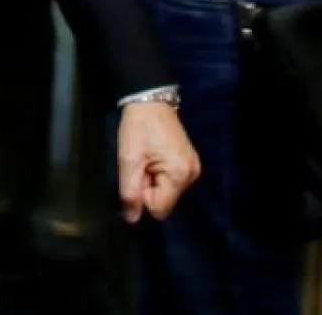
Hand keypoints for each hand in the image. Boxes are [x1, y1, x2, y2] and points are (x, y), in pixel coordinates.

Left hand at [117, 102, 199, 222]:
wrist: (151, 101)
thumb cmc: (138, 128)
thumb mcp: (128, 160)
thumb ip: (130, 192)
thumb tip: (132, 220)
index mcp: (179, 175)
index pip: (159, 208)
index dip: (143, 196)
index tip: (138, 173)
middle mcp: (192, 175)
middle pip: (164, 200)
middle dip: (148, 187)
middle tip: (141, 163)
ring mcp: (193, 169)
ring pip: (167, 191)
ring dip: (153, 180)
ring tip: (147, 158)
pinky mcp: (189, 163)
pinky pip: (171, 181)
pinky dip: (160, 174)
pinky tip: (154, 156)